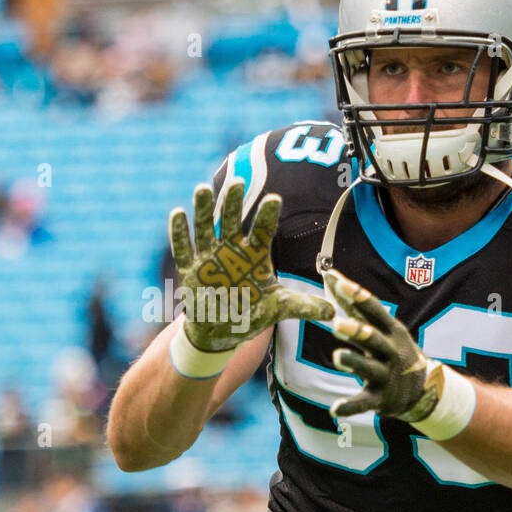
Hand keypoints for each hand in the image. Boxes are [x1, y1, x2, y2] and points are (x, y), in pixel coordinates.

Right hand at [169, 178, 333, 351]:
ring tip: (203, 189)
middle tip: (238, 182)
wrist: (223, 329)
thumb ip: (303, 307)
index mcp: (255, 254)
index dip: (267, 215)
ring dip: (203, 210)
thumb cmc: (252, 313)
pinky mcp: (190, 271)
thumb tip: (333, 314)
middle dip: (232, 202)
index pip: (262, 230)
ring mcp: (209, 258)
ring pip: (205, 228)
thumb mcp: (279, 308)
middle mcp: (231, 250)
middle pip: (231, 221)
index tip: (274, 198)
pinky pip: (183, 249)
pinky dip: (180, 233)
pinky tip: (178, 213)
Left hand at [325, 268, 441, 422]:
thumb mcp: (382, 329)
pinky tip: (334, 410)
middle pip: (374, 339)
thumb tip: (330, 276)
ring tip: (337, 356)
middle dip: (357, 331)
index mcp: (391, 331)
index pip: (374, 310)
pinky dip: (350, 407)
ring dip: (354, 362)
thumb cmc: (393, 350)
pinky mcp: (381, 399)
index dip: (357, 296)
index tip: (338, 282)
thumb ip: (354, 306)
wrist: (424, 390)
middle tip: (336, 324)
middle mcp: (391, 351)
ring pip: (369, 368)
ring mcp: (387, 376)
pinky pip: (364, 403)